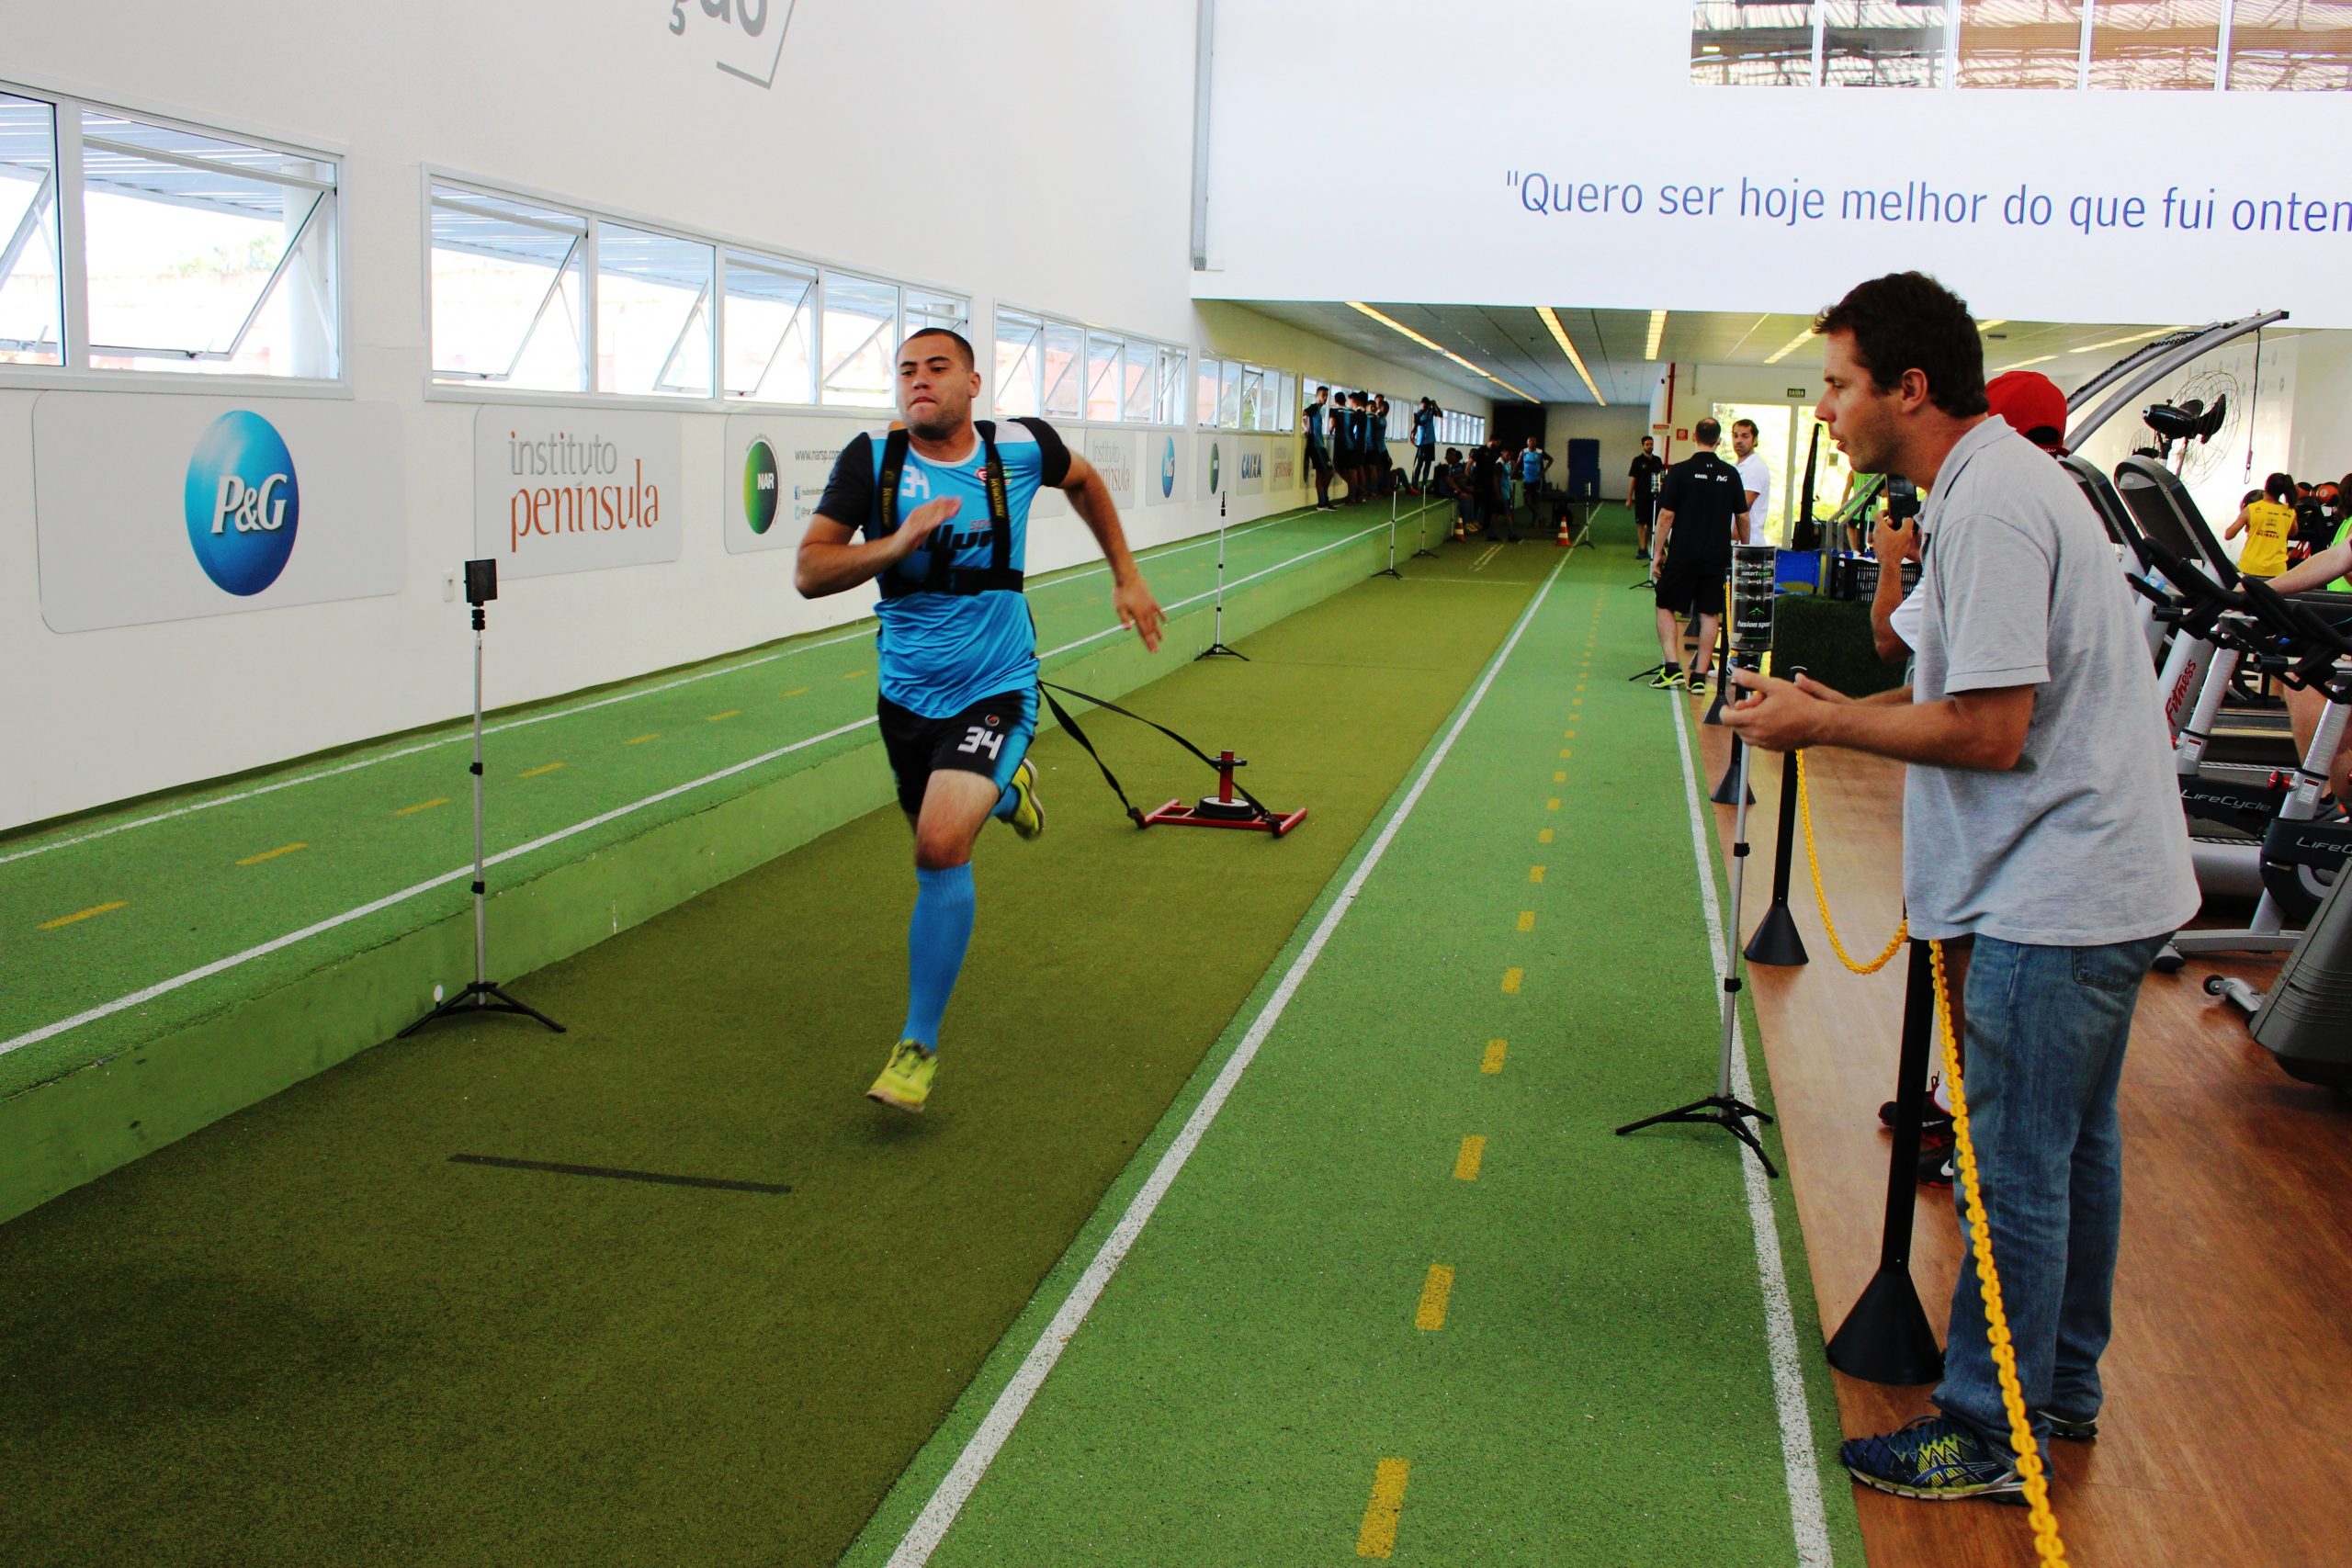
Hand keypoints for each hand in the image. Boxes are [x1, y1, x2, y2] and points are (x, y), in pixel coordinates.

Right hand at [892, 496, 959, 557]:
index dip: (947, 501)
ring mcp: (914, 522)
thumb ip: (933, 519)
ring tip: (954, 509)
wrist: (895, 547)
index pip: (935, 504)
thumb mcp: (925, 527)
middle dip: (948, 504)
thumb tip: (944, 513)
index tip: (958, 499)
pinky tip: (941, 520)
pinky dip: (933, 522)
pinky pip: (924, 526)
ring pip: (931, 515)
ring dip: (943, 511)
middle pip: (935, 507)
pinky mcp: (912, 531)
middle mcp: (917, 514)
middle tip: (959, 501)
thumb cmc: (910, 537)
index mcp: (919, 512)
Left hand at [1114, 575, 1165, 652]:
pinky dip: (1161, 616)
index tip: (1153, 651)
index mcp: (1138, 616)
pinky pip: (1158, 610)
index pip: (1144, 632)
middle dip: (1153, 641)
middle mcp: (1146, 612)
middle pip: (1150, 629)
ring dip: (1158, 631)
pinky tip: (1165, 621)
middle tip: (1156, 650)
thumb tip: (1127, 629)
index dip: (1149, 643)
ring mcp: (1150, 606)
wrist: (1129, 577)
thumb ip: (1124, 618)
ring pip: (1155, 621)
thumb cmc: (1121, 592)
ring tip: (1161, 639)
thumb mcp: (1119, 607)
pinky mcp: (1151, 599)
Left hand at [1721, 668, 1843, 750]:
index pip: (1726, 719)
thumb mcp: (1775, 686)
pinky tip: (1772, 721)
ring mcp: (1765, 744)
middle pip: (1735, 726)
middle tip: (1754, 703)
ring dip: (1749, 724)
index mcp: (1754, 719)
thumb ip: (1752, 680)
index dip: (1724, 710)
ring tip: (1764, 711)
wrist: (1819, 723)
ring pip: (1746, 735)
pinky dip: (1759, 732)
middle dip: (1740, 714)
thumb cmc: (1799, 704)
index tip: (1729, 705)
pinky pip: (1758, 741)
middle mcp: (1757, 734)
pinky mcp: (1773, 748)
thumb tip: (1736, 673)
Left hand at [1872, 511, 1918, 563]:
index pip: (1878, 514)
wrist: (1890, 564)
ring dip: (1888, 531)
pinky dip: (1887, 538)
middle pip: (1880, 524)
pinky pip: (1881, 540)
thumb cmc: (1896, 549)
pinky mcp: (1877, 549)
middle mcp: (1875, 534)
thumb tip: (1907, 519)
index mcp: (1880, 528)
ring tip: (1898, 534)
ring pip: (1881, 532)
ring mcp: (1875, 542)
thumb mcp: (1906, 533)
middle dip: (1889, 522)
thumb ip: (1908, 523)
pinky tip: (1895, 543)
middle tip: (1896, 525)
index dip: (1884, 511)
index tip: (1889, 512)